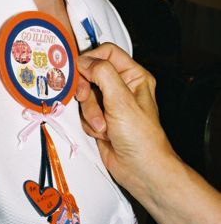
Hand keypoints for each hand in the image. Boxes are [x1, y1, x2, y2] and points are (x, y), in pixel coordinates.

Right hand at [76, 43, 173, 192]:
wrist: (141, 171)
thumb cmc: (142, 139)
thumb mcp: (122, 100)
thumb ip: (102, 74)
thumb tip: (85, 61)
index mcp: (133, 76)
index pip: (107, 53)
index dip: (91, 59)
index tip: (80, 70)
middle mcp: (122, 86)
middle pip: (91, 73)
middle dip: (88, 91)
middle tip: (86, 98)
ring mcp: (110, 103)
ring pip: (85, 95)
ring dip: (90, 111)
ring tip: (103, 125)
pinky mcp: (100, 117)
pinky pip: (83, 111)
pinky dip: (89, 123)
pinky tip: (103, 133)